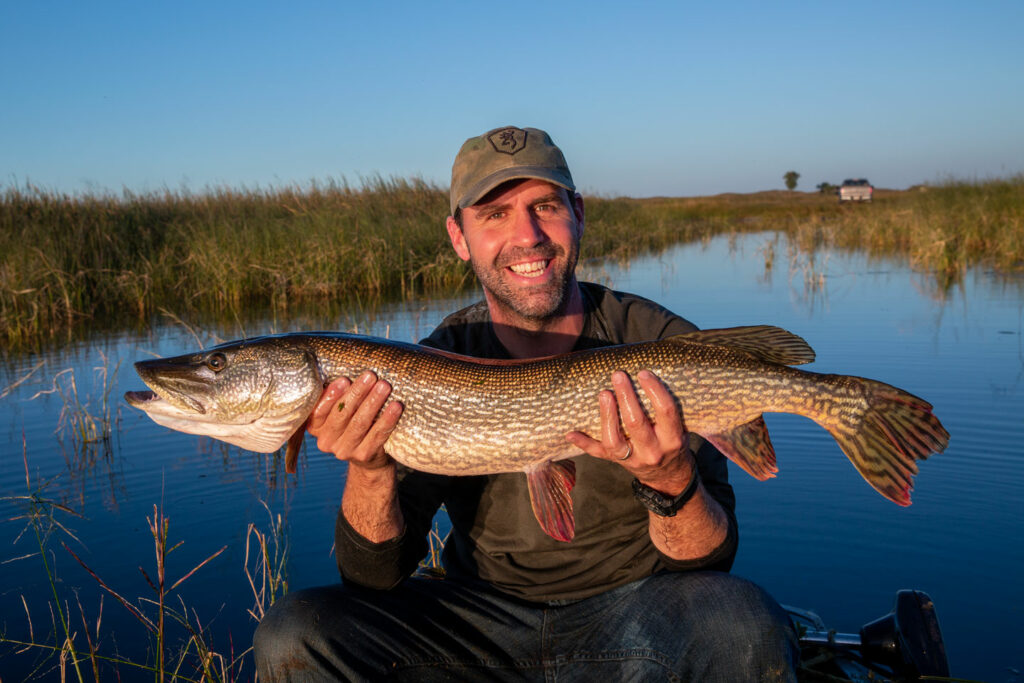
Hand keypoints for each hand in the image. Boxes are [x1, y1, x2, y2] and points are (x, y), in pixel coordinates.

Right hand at [307, 370, 402, 471]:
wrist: (367, 456)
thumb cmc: (352, 421)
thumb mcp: (339, 410)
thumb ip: (338, 394)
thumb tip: (347, 364)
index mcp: (315, 426)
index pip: (319, 410)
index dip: (331, 395)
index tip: (344, 379)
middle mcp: (326, 441)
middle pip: (341, 414)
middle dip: (357, 393)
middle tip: (371, 376)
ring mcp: (344, 451)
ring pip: (360, 423)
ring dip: (373, 402)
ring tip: (384, 386)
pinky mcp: (364, 456)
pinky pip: (378, 435)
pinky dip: (388, 419)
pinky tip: (396, 406)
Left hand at [566, 369, 693, 493]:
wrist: (667, 476)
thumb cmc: (672, 443)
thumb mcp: (681, 429)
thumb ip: (670, 409)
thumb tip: (653, 374)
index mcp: (672, 439)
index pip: (665, 412)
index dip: (654, 391)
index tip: (643, 373)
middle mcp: (652, 451)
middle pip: (636, 423)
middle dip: (626, 396)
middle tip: (618, 375)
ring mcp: (632, 459)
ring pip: (614, 440)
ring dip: (607, 415)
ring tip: (603, 393)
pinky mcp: (616, 461)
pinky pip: (597, 453)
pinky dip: (583, 443)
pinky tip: (570, 433)